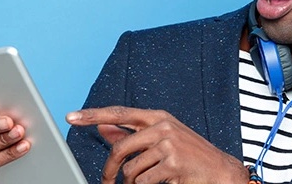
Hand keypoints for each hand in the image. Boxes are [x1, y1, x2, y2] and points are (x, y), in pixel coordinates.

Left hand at [67, 106, 247, 183]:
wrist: (220, 171)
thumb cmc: (189, 156)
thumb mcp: (162, 140)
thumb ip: (132, 134)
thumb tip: (102, 127)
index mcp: (158, 117)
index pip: (119, 113)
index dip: (93, 115)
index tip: (71, 117)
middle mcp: (163, 126)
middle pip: (120, 147)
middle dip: (110, 169)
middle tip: (108, 181)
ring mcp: (169, 143)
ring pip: (130, 169)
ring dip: (131, 182)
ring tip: (146, 182)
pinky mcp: (172, 162)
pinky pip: (142, 181)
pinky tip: (160, 183)